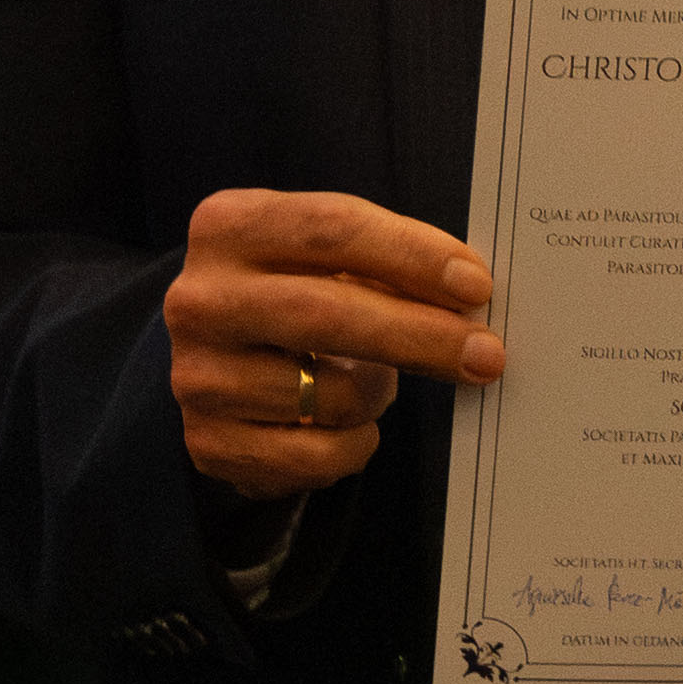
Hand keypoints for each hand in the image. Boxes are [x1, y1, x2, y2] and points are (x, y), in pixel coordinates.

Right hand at [169, 190, 505, 501]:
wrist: (214, 360)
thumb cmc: (291, 293)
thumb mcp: (321, 260)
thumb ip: (384, 266)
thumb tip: (469, 298)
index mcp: (229, 227)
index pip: (332, 230)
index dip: (412, 256)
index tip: (476, 285)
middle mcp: (200, 299)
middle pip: (326, 313)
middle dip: (420, 335)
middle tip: (486, 354)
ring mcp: (196, 375)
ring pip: (326, 395)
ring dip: (377, 396)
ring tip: (377, 384)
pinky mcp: (206, 441)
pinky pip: (312, 456)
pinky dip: (352, 446)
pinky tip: (348, 427)